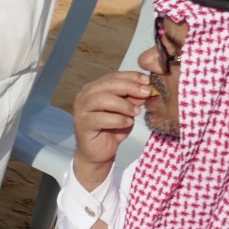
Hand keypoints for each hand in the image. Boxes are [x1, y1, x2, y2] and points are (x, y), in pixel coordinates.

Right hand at [71, 70, 153, 188]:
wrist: (99, 152)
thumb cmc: (112, 128)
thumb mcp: (127, 111)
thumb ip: (133, 99)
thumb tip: (146, 89)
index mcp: (94, 88)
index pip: (112, 76)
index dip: (131, 76)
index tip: (147, 81)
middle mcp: (84, 95)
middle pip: (107, 84)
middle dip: (130, 87)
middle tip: (146, 93)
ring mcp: (81, 109)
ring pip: (102, 99)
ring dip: (123, 105)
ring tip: (136, 112)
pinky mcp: (82, 124)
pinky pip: (100, 118)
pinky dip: (117, 120)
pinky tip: (127, 123)